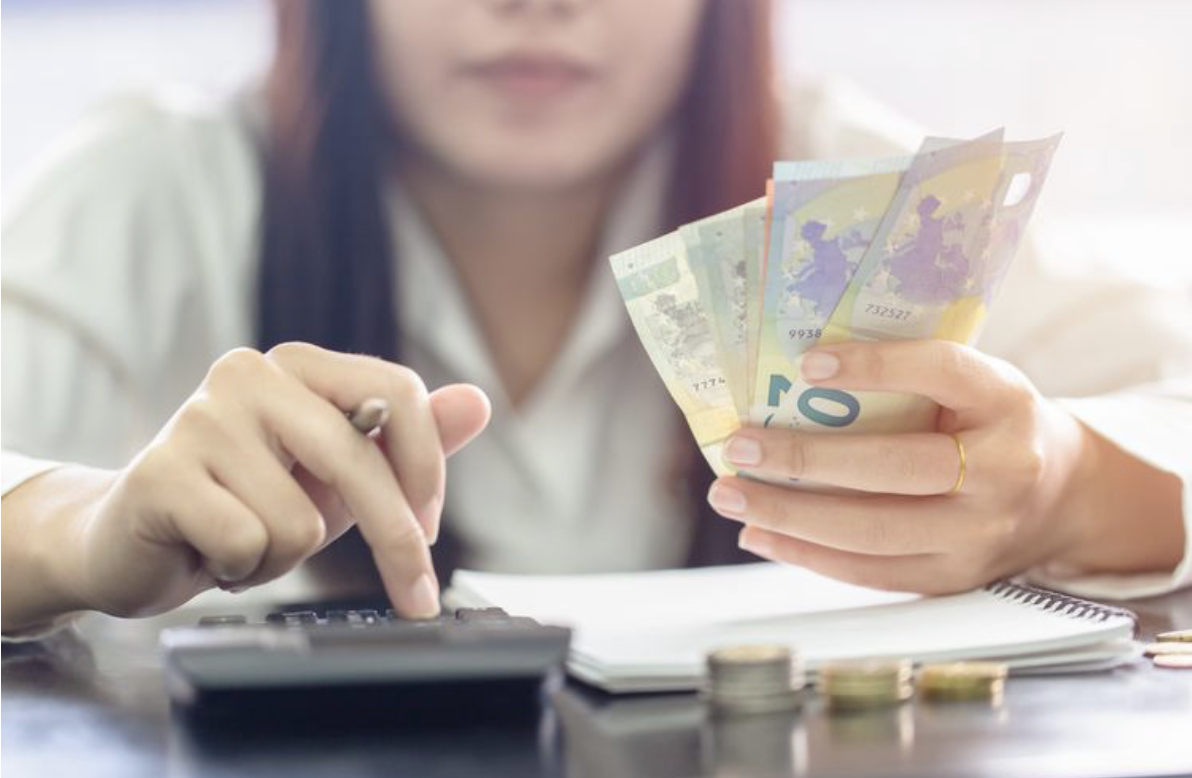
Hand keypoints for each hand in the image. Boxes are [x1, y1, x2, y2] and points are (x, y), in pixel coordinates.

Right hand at [32, 343, 489, 622]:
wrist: (135, 541)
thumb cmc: (249, 504)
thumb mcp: (343, 477)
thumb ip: (410, 439)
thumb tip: (478, 402)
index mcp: (301, 365)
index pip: (397, 393)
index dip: (427, 469)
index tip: (430, 530)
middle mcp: (250, 373)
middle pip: (357, 459)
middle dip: (394, 540)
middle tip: (413, 594)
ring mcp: (200, 418)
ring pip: (302, 520)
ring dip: (286, 556)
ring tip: (249, 542)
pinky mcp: (161, 472)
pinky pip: (249, 543)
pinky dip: (243, 569)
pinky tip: (211, 552)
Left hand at [707, 339, 1118, 593]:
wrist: (1062, 497)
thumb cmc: (986, 424)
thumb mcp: (972, 385)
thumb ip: (909, 379)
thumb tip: (792, 376)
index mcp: (1005, 401)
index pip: (942, 372)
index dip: (877, 366)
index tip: (807, 362)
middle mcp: (1002, 469)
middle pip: (896, 466)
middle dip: (806, 458)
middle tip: (740, 446)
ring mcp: (981, 533)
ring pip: (874, 530)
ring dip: (790, 514)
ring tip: (731, 494)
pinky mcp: (954, 577)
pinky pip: (871, 572)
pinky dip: (807, 554)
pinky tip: (760, 533)